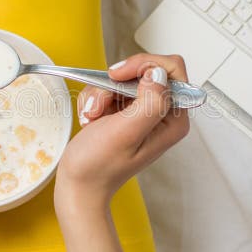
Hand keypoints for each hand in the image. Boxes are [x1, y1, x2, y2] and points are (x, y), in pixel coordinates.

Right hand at [54, 54, 189, 215]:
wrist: (78, 185)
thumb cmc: (99, 167)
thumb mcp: (126, 134)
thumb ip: (150, 102)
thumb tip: (158, 74)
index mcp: (174, 119)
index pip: (172, 69)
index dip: (144, 66)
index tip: (119, 76)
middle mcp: (162, 113)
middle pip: (145, 69)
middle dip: (116, 82)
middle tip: (102, 104)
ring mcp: (141, 110)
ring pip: (123, 77)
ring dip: (101, 92)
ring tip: (94, 117)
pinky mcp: (123, 110)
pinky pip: (109, 87)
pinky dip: (95, 99)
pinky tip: (91, 119)